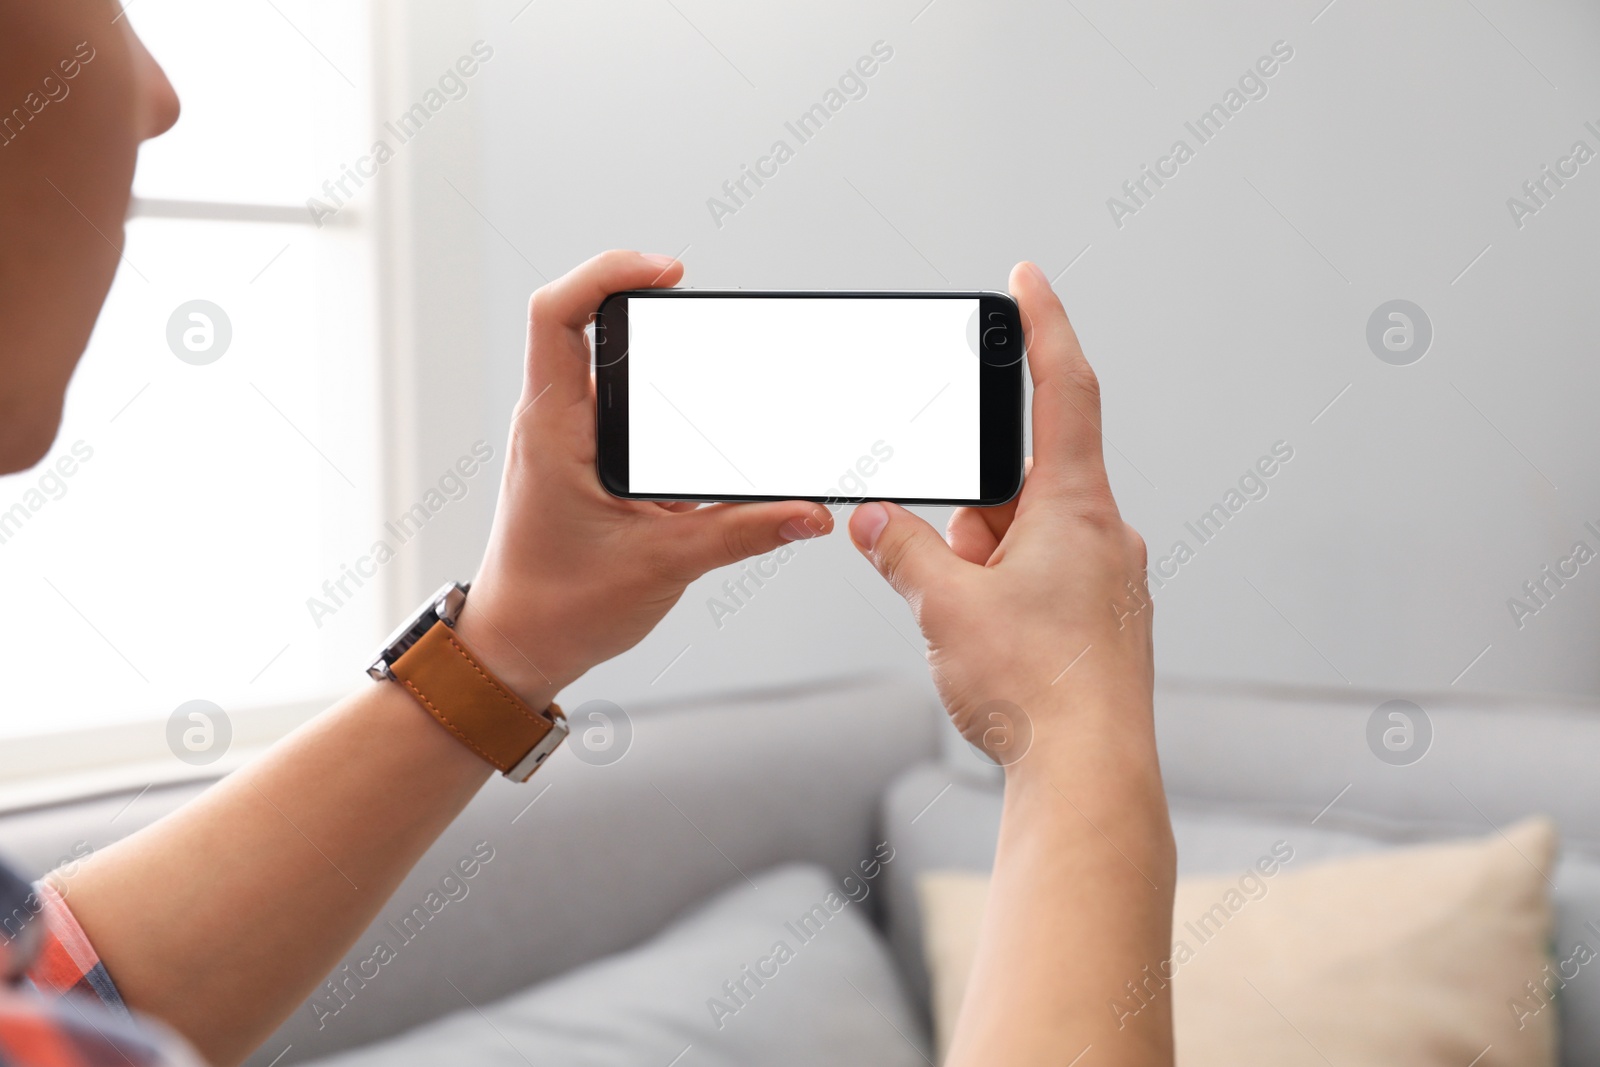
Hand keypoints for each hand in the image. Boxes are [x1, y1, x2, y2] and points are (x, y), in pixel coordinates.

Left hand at [456, 250, 832, 706]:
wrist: (519, 649)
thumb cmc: (558, 608)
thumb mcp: (663, 564)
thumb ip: (744, 533)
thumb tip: (806, 512)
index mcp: (552, 427)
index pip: (557, 313)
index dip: (608, 273)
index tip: (668, 273)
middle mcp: (556, 421)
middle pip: (592, 325)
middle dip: (650, 308)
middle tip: (704, 312)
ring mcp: (570, 439)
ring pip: (612, 367)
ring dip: (659, 357)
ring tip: (713, 357)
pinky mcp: (588, 462)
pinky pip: (626, 409)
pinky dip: (666, 402)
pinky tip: (705, 420)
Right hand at [847, 261, 1151, 762]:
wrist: (1089, 777)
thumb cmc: (1035, 690)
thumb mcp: (945, 608)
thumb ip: (903, 550)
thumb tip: (875, 522)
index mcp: (1075, 508)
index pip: (1064, 389)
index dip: (1044, 326)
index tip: (1027, 279)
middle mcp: (1103, 535)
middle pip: (1020, 485)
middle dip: (970, 515)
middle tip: (947, 569)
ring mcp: (1107, 580)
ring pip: (1024, 540)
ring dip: (982, 564)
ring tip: (968, 627)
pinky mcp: (1101, 620)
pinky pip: (1041, 580)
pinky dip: (1004, 594)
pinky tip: (990, 645)